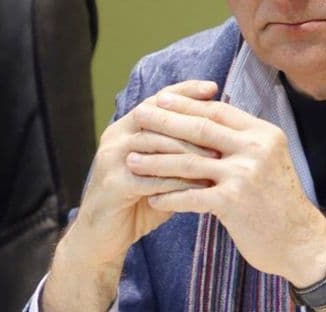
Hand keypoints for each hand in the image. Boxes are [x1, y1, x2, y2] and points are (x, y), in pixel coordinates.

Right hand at [42, 81, 218, 310]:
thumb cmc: (139, 201)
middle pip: (159, 118)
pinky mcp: (112, 184)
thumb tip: (224, 137)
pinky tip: (201, 186)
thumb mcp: (162, 171)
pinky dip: (178, 181)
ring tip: (218, 156)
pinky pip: (151, 178)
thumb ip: (182, 153)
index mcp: (126, 127)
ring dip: (189, 151)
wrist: (101, 239)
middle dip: (193, 120)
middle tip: (224, 127)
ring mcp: (111, 159)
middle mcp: (116, 136)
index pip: (158, 99)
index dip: (185, 91)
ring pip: (156, 145)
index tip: (213, 87)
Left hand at [128, 90, 325, 286]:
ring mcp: (244, 175)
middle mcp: (255, 149)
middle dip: (164, 121)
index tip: (160, 99)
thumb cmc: (280, 201)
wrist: (301, 241)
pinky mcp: (233, 203)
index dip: (186, 104)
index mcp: (263, 134)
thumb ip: (242, 141)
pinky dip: (169, 196)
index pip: (218, 110)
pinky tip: (151, 196)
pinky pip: (191, 196)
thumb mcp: (269, 159)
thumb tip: (210, 120)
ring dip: (156, 160)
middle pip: (200, 129)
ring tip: (132, 159)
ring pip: (189, 162)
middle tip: (138, 115)